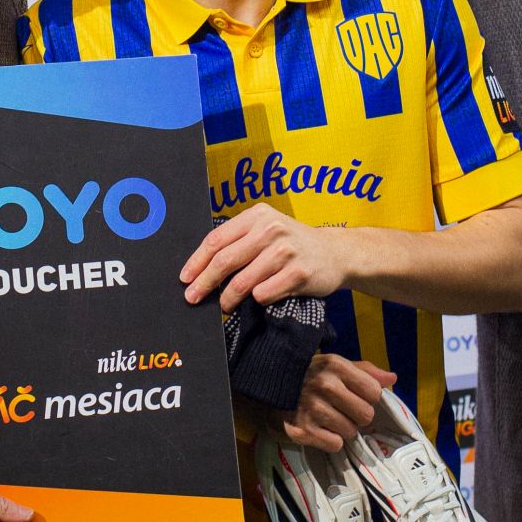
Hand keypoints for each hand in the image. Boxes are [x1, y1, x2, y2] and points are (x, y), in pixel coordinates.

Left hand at [181, 203, 349, 311]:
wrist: (336, 253)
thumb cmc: (293, 244)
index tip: (185, 278)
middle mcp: (271, 229)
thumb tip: (201, 268)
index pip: (217, 239)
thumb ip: (239, 241)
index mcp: (258, 215)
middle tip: (193, 298)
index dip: (197, 261)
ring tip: (224, 305)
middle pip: (225, 260)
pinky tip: (258, 300)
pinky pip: (264, 293)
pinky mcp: (299, 273)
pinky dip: (256, 300)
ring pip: (243, 282)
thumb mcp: (267, 230)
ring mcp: (286, 251)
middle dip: (204, 282)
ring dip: (228, 298)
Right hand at [277, 355, 396, 452]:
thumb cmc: (310, 375)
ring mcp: (312, 409)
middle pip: (365, 415)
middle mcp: (324, 386)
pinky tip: (318, 429)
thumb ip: (366, 372)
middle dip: (357, 415)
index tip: (355, 395)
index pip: (374, 392)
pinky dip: (329, 441)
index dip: (368, 397)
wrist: (269, 386)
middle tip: (341, 409)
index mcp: (335, 366)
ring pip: (351, 432)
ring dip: (342, 429)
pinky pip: (335, 445)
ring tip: (327, 418)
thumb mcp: (335, 366)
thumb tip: (392, 379)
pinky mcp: (302, 431)